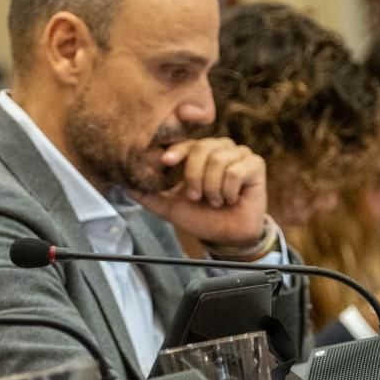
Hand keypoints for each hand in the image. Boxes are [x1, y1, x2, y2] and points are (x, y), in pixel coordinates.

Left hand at [130, 138, 267, 246]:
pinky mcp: (255, 165)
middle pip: (201, 149)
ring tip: (215, 201)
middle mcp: (221, 149)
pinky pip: (235, 171)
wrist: (226, 237)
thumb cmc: (202, 218)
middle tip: (196, 196)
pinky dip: (228, 190)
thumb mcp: (170, 207)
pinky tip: (230, 199)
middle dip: (194, 177)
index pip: (187, 143)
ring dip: (211, 188)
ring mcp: (239, 155)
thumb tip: (124, 185)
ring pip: (218, 160)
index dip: (177, 150)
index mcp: (202, 153)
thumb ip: (149, 195)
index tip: (166, 161)